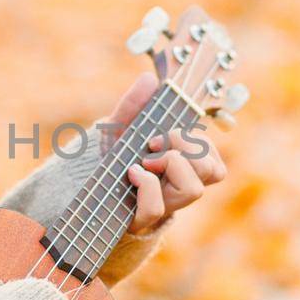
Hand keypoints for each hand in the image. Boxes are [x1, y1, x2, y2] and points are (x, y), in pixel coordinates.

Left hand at [92, 73, 228, 234]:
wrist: (83, 188)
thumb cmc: (111, 159)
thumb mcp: (119, 128)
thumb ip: (133, 105)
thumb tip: (149, 78)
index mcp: (184, 171)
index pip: (216, 163)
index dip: (199, 145)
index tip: (161, 136)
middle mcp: (179, 191)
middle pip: (215, 172)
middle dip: (186, 149)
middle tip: (153, 147)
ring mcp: (163, 207)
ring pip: (195, 190)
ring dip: (171, 165)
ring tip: (145, 162)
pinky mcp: (141, 220)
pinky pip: (156, 209)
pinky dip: (145, 185)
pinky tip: (131, 174)